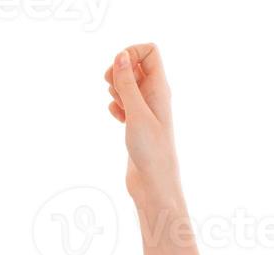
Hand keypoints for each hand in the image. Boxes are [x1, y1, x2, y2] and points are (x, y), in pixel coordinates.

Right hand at [105, 43, 180, 206]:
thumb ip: (128, 83)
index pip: (150, 51)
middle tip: (113, 88)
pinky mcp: (137, 123)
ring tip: (120, 107)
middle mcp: (155, 97)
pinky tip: (118, 119)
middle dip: (118, 70)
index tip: (119, 69)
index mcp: (160, 90)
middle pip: (134, 64)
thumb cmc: (151, 151)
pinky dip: (116, 106)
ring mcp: (145, 110)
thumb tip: (121, 55)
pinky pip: (122, 103)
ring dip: (116, 89)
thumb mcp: (137, 113)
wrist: (154, 184)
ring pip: (126, 83)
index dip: (131, 52)